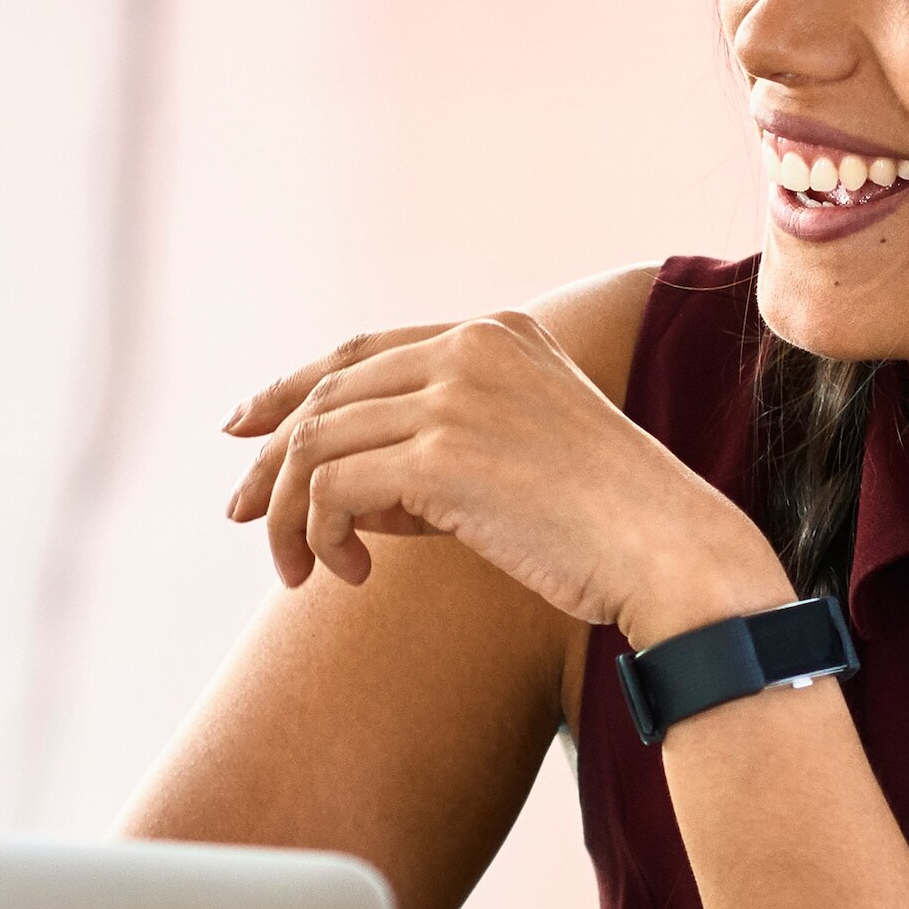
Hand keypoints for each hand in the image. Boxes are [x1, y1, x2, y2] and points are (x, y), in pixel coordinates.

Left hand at [222, 316, 779, 642]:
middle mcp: (472, 348)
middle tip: (238, 511)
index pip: (364, 349)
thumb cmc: (608, 527)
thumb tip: (345, 491)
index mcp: (498, 333)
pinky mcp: (441, 456)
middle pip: (328, 392)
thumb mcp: (525, 456)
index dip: (293, 385)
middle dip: (270, 455)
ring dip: (288, 512)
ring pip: (315, 441)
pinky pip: (330, 489)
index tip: (245, 425)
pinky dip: (317, 535)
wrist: (669, 552)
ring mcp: (456, 396)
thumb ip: (444, 448)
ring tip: (297, 571)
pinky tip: (346, 575)